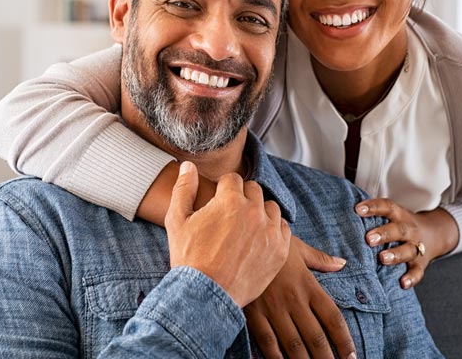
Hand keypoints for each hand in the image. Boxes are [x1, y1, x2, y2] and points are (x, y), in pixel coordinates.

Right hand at [165, 161, 290, 306]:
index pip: (232, 179)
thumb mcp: (177, 220)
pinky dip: (273, 229)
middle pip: (253, 190)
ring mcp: (269, 231)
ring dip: (260, 211)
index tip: (218, 200)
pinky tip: (260, 238)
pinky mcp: (280, 250)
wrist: (204, 296)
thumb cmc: (188, 258)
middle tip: (230, 215)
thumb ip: (183, 188)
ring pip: (270, 207)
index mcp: (230, 200)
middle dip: (242, 197)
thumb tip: (188, 166)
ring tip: (245, 226)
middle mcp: (253, 211)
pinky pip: (284, 228)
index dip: (223, 188)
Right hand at [244, 237, 356, 358]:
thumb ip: (321, 259)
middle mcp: (294, 300)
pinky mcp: (254, 313)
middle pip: (316, 337)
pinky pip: (267, 343)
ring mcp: (273, 309)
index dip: (344, 340)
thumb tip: (341, 263)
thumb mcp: (298, 248)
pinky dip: (276, 358)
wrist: (241, 240)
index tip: (352, 355)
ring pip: (294, 346)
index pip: (333, 318)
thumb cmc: (272, 244)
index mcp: (308, 285)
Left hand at [355, 198, 459, 287]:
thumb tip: (341, 213)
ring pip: (408, 250)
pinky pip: (418, 271)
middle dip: (384, 234)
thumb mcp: (391, 215)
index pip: (387, 207)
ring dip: (396, 254)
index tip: (358, 209)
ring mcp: (417, 247)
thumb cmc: (400, 224)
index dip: (373, 207)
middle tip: (368, 239)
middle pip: (399, 230)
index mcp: (399, 215)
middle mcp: (409, 230)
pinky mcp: (421, 264)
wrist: (434, 234)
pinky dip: (411, 278)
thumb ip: (372, 216)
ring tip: (382, 258)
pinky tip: (403, 283)